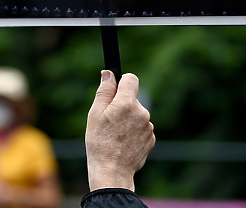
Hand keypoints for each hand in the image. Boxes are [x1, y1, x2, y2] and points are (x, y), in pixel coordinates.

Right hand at [85, 71, 154, 191]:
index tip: (114, 90)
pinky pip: (141, 128)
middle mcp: (142, 112)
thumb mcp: (95, 114)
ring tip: (115, 135)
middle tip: (108, 121)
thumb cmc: (99, 142)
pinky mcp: (151, 139)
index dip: (121, 82)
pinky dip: (133, 131)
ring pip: (136, 114)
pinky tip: (122, 143)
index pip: (131, 79)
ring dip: (127, 119)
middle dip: (121, 104)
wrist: (112, 171)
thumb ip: (104, 91)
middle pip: (132, 99)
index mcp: (127, 103)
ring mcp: (149, 126)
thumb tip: (108, 74)